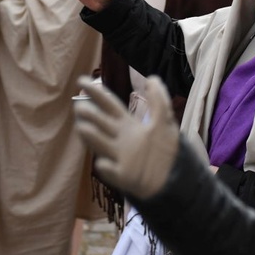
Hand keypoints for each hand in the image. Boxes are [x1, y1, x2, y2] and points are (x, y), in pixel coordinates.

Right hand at [74, 75, 179, 199]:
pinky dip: (106, 167)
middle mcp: (119, 138)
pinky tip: (103, 163)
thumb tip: (152, 77)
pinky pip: (111, 171)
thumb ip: (159, 100)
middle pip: (100, 122)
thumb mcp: (164, 121)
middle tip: (81, 107)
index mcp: (127, 124)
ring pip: (100, 144)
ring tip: (83, 127)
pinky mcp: (123, 175)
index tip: (81, 80)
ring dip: (91, 136)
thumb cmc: (164, 149)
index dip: (96, 92)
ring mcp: (118, 157)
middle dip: (90, 115)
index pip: (109, 105)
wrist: (172, 177)